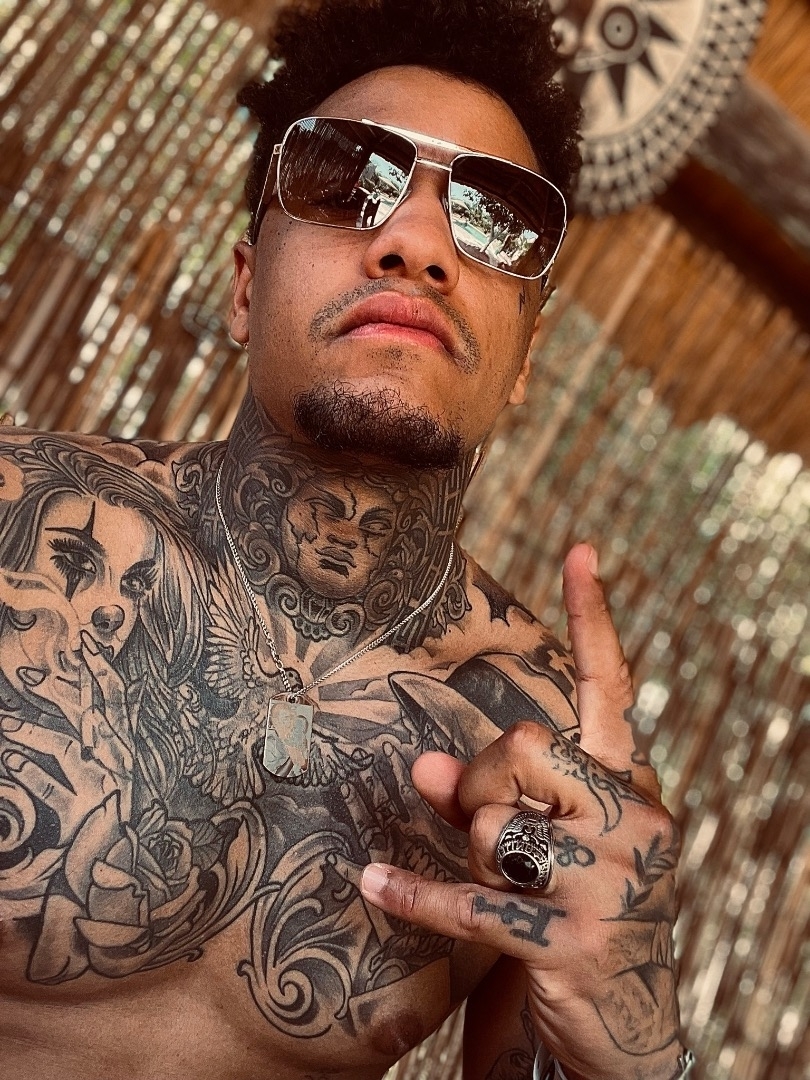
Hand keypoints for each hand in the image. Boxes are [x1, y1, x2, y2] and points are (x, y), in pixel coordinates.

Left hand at [0, 631, 133, 840]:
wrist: (116, 859)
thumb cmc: (111, 806)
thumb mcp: (121, 763)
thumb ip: (123, 725)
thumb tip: (134, 686)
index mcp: (125, 746)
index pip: (116, 697)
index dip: (101, 668)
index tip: (84, 641)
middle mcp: (119, 763)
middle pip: (98, 714)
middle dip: (73, 687)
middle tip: (41, 667)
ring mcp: (104, 788)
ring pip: (69, 752)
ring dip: (35, 735)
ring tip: (4, 723)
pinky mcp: (86, 815)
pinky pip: (55, 792)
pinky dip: (33, 777)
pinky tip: (10, 763)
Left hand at [360, 544, 683, 1079]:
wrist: (618, 1037)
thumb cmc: (567, 921)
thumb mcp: (535, 850)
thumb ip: (487, 797)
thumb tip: (423, 760)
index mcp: (629, 788)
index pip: (613, 689)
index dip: (594, 618)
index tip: (581, 548)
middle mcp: (634, 823)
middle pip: (524, 745)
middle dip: (479, 777)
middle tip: (473, 815)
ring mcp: (611, 885)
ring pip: (495, 825)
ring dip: (469, 853)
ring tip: (495, 884)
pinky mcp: (574, 945)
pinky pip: (475, 901)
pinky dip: (418, 894)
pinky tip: (373, 884)